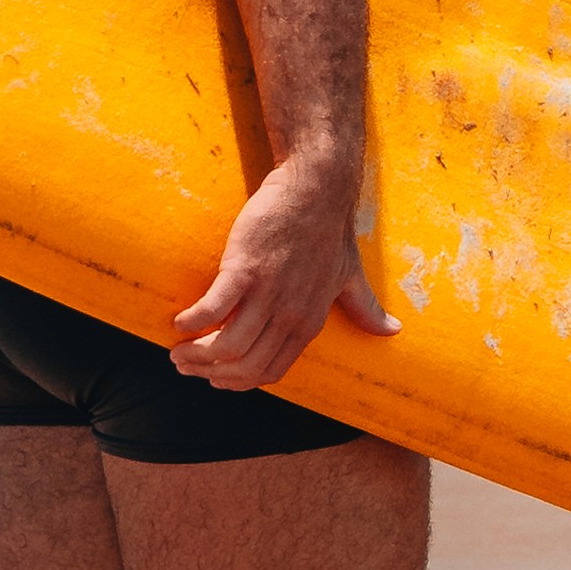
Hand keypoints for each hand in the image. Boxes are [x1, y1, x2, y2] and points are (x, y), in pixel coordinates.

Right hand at [171, 148, 395, 394]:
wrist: (316, 187)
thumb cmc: (330, 230)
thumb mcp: (351, 276)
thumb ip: (366, 309)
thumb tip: (393, 331)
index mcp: (309, 323)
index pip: (269, 372)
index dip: (237, 382)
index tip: (215, 378)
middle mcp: (288, 315)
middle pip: (243, 367)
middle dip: (210, 374)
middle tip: (186, 365)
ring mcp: (267, 294)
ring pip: (226, 347)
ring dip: (195, 355)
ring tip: (177, 349)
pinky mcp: (244, 269)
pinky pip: (212, 310)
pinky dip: (192, 323)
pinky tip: (180, 320)